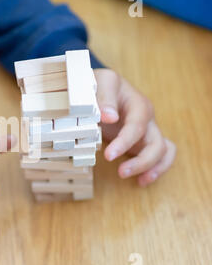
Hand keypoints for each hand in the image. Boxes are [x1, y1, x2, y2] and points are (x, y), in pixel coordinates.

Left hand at [94, 68, 175, 186]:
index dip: (124, 143)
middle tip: (121, 173)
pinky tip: (142, 180)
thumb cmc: (102, 84)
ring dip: (152, 168)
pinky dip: (156, 168)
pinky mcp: (143, 141)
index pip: (136, 126)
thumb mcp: (102, 83)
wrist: (103, 86)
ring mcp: (147, 131)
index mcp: (138, 105)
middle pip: (156, 143)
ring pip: (162, 151)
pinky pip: (160, 155)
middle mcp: (147, 119)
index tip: (108, 156)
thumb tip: (109, 117)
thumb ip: (104, 98)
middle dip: (141, 161)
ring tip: (138, 181)